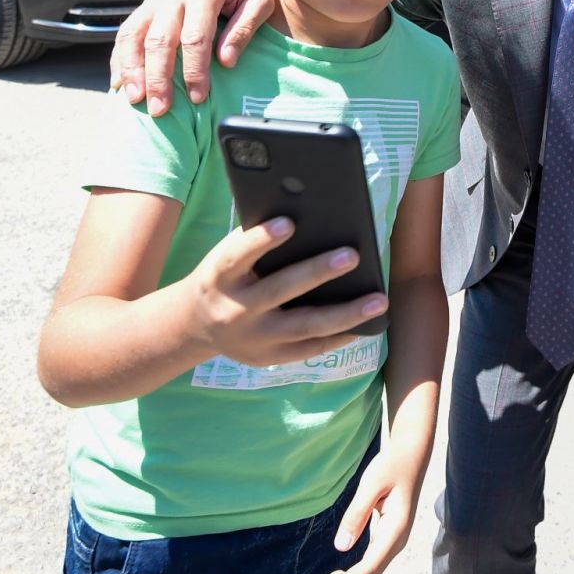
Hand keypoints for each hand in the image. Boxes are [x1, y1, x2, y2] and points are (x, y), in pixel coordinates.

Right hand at [109, 0, 273, 113]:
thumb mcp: (260, 0)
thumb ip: (243, 28)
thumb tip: (226, 61)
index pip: (195, 36)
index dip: (194, 69)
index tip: (198, 96)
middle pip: (159, 40)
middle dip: (158, 77)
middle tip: (160, 109)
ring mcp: (156, 1)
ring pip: (134, 36)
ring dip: (132, 69)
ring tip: (135, 99)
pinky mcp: (148, 7)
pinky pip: (127, 32)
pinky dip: (120, 57)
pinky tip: (120, 82)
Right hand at [185, 218, 386, 366]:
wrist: (195, 325)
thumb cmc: (226, 277)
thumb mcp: (227, 257)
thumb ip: (256, 240)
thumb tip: (310, 215)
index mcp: (219, 277)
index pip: (237, 256)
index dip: (260, 240)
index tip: (289, 223)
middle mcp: (234, 309)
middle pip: (279, 290)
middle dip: (317, 272)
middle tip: (353, 255)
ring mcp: (252, 338)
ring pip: (303, 326)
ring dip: (345, 314)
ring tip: (379, 300)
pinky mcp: (267, 358)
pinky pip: (309, 348)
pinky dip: (339, 336)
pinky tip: (366, 323)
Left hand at [330, 447, 420, 573]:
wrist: (412, 454)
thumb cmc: (392, 465)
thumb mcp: (371, 485)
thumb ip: (356, 515)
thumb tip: (341, 547)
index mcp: (396, 528)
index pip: (371, 565)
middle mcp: (399, 537)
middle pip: (375, 571)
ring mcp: (396, 538)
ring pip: (375, 567)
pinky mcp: (390, 534)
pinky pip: (375, 558)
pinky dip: (360, 568)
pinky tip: (343, 571)